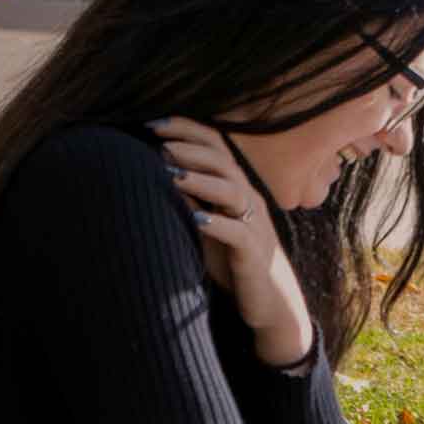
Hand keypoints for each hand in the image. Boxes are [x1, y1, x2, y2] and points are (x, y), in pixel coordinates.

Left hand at [152, 116, 312, 366]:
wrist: (269, 299)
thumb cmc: (233, 259)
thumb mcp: (207, 225)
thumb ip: (190, 200)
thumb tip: (160, 172)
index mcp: (236, 187)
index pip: (215, 146)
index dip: (187, 130)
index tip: (154, 124)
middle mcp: (248, 199)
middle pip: (222, 162)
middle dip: (190, 149)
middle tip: (159, 142)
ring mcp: (254, 223)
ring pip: (231, 192)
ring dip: (201, 181)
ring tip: (172, 175)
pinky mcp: (253, 252)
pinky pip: (237, 233)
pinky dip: (216, 225)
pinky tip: (195, 220)